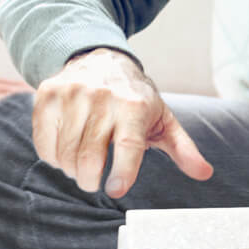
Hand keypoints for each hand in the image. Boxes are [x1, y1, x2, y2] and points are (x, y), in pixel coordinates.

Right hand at [32, 47, 213, 197]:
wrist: (103, 59)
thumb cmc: (136, 98)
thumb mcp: (163, 119)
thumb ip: (183, 149)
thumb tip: (205, 173)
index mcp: (135, 106)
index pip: (128, 146)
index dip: (122, 172)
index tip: (117, 190)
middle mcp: (103, 98)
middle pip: (90, 156)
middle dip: (90, 180)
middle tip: (94, 183)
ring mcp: (73, 95)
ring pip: (65, 153)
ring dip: (71, 170)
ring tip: (81, 167)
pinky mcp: (48, 95)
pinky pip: (44, 142)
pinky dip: (53, 157)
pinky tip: (65, 152)